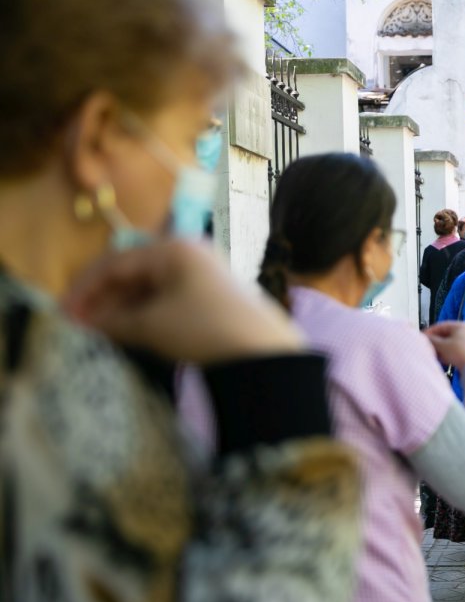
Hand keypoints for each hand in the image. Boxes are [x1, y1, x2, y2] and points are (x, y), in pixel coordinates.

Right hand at [64, 240, 302, 363]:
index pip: (115, 261)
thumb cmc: (204, 328)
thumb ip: (113, 322)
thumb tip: (87, 325)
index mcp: (174, 248)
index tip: (63, 315)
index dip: (84, 288)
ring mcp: (203, 276)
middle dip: (102, 300)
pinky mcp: (213, 298)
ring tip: (100, 334)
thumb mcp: (152, 325)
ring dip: (122, 310)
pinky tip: (130, 333)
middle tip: (77, 327)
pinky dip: (146, 315)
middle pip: (133, 273)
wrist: (265, 353)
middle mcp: (189, 254)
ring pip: (150, 288)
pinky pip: (168, 301)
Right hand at [424, 321, 464, 369]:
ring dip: (440, 349)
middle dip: (435, 342)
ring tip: (434, 354)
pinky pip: (456, 351)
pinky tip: (442, 360)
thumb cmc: (461, 354)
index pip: (441, 326)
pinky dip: (447, 354)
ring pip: (450, 344)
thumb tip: (425, 338)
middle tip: (427, 346)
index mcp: (461, 326)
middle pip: (446, 335)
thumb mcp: (441, 346)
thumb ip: (432, 340)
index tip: (422, 337)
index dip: (429, 331)